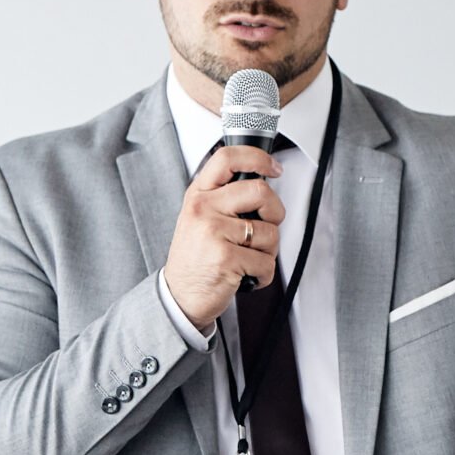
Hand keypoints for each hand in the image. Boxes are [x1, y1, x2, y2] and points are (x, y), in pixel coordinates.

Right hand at [164, 145, 287, 331]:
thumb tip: (262, 184)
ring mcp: (213, 233)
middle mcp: (203, 209)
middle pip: (260, 191)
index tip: (273, 168)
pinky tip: (246, 275)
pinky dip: (263, 274)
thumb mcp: (199, 218)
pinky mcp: (225, 259)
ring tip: (247, 258)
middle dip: (275, 212)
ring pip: (269, 231)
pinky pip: (266, 262)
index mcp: (199, 195)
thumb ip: (223, 198)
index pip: (227, 158)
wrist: (179, 296)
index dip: (258, 158)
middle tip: (265, 227)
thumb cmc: (195, 258)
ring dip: (268, 251)